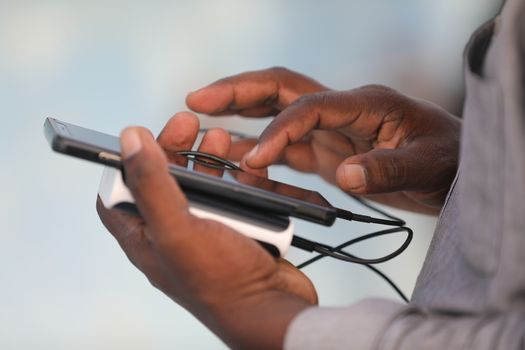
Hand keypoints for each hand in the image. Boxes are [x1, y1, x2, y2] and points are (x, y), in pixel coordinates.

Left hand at [96, 113, 316, 349]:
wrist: (272, 309)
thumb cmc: (222, 280)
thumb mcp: (177, 228)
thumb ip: (151, 183)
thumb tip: (129, 140)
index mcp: (145, 238)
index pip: (118, 194)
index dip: (124, 164)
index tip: (139, 139)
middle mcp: (171, 234)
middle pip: (163, 181)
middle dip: (173, 148)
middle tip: (186, 123)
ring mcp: (205, 231)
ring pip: (200, 184)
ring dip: (208, 158)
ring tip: (220, 138)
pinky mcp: (234, 230)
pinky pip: (231, 196)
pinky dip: (237, 178)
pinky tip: (246, 167)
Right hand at [187, 68, 460, 213]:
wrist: (453, 169)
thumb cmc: (445, 160)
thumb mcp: (424, 164)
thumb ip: (385, 169)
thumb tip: (345, 174)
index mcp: (363, 104)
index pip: (308, 107)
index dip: (277, 131)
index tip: (255, 161)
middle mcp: (341, 110)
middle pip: (281, 88)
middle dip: (238, 91)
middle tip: (197, 99)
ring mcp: (332, 130)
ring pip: (276, 112)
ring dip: (240, 114)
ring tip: (201, 122)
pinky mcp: (328, 151)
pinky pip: (287, 146)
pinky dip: (260, 149)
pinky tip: (237, 158)